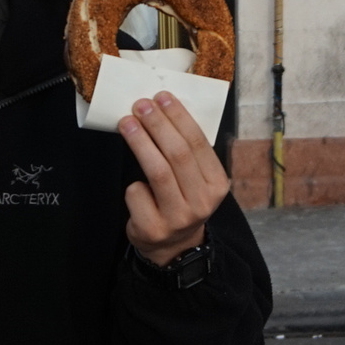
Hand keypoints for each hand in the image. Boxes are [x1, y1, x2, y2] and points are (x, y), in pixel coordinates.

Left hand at [120, 95, 228, 264]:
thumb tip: (162, 110)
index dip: (179, 117)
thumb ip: (186, 152)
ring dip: (140, 142)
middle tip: (141, 105)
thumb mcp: (195, 180)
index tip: (162, 97)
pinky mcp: (153, 228)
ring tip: (127, 123)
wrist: (174, 247)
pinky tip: (135, 184)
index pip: (198, 143)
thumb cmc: (181, 201)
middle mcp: (202, 202)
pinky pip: (138, 193)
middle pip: (178, 154)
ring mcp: (178, 218)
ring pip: (158, 171)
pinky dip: (133, 184)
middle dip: (157, 125)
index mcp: (217, 184)